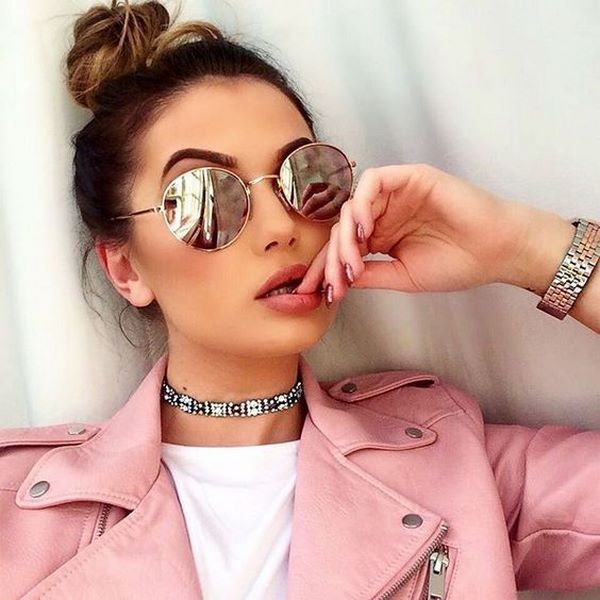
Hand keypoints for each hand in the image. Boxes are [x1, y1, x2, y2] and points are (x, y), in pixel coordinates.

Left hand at [295, 163, 539, 303]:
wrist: (496, 252)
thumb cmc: (457, 263)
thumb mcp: (402, 276)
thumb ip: (369, 274)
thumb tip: (336, 278)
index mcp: (381, 236)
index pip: (343, 248)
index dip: (325, 268)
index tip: (312, 293)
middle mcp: (383, 214)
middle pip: (341, 228)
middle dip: (331, 257)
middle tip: (334, 283)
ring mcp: (395, 195)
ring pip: (353, 206)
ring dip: (345, 235)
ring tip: (352, 261)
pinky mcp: (409, 177)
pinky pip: (374, 182)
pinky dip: (363, 204)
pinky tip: (364, 231)